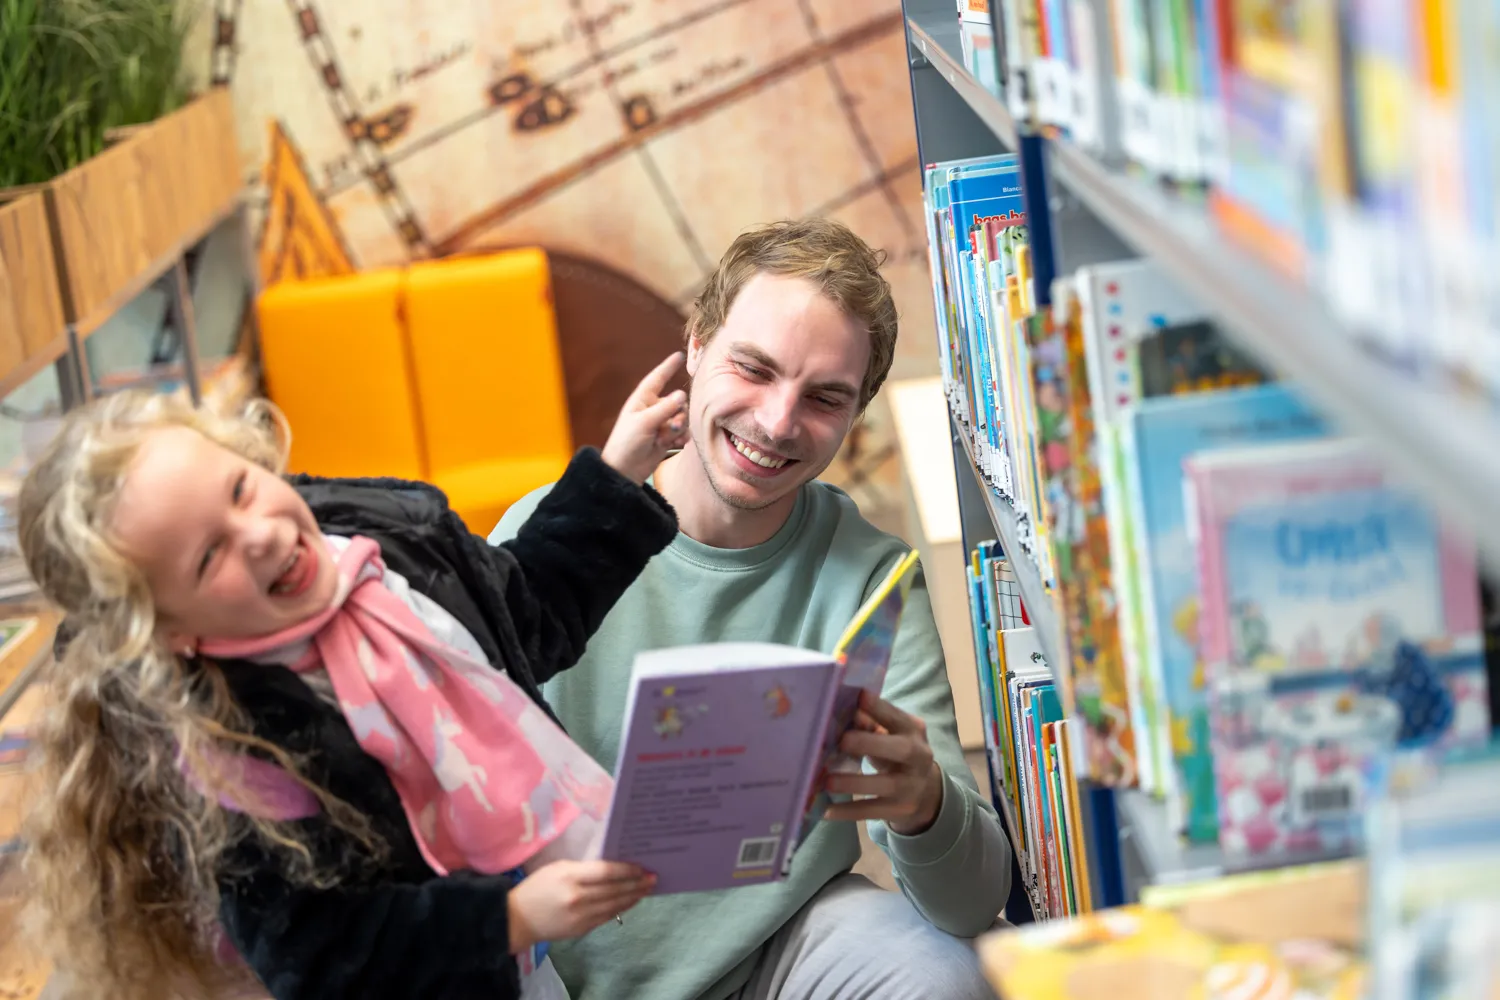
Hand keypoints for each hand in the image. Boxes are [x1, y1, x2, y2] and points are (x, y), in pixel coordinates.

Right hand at [507, 860, 654, 953]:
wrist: (517, 919)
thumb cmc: (537, 887)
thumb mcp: (557, 868)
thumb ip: (583, 867)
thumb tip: (612, 867)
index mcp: (570, 876)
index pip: (606, 872)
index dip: (627, 870)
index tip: (642, 866)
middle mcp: (578, 897)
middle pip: (615, 889)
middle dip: (637, 883)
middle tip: (653, 877)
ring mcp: (581, 916)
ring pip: (615, 904)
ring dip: (634, 896)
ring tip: (647, 889)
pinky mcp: (582, 929)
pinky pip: (607, 916)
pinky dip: (621, 908)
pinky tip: (630, 901)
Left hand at [601, 352, 688, 484]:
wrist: (625, 470)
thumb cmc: (627, 442)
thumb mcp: (644, 423)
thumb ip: (665, 408)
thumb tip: (682, 394)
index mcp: (643, 400)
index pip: (657, 378)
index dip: (668, 367)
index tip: (679, 355)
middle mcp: (653, 408)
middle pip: (678, 401)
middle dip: (678, 414)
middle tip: (671, 427)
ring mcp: (661, 423)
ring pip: (682, 417)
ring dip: (679, 428)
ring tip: (668, 439)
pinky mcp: (667, 437)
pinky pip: (683, 431)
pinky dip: (682, 437)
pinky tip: (676, 444)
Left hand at [823, 690, 944, 835]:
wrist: (923, 790)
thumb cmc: (894, 751)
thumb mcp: (888, 734)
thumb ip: (867, 723)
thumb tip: (836, 709)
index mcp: (912, 729)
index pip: (897, 716)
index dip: (879, 708)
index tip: (859, 697)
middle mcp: (919, 755)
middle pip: (901, 750)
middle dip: (870, 743)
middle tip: (843, 741)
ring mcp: (912, 785)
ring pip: (886, 785)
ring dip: (854, 782)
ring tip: (827, 782)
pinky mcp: (901, 809)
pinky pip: (873, 810)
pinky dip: (849, 811)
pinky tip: (826, 811)